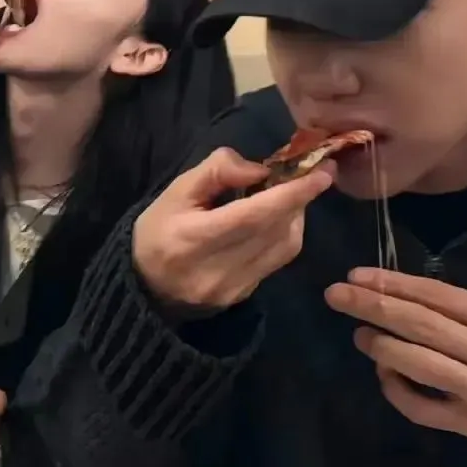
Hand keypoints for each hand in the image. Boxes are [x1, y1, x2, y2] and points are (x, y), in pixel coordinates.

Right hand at [133, 147, 332, 311]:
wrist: (144, 289)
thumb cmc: (156, 232)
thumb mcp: (174, 192)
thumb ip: (216, 171)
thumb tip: (259, 169)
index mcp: (193, 238)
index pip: (253, 215)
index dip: (292, 194)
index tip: (322, 174)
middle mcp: (217, 268)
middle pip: (274, 229)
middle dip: (300, 199)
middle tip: (314, 173)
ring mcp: (234, 287)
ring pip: (284, 247)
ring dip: (295, 216)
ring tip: (288, 197)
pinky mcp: (244, 296)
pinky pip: (277, 261)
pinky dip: (285, 236)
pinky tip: (276, 222)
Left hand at [325, 268, 466, 465]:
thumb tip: (408, 296)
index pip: (434, 295)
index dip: (391, 284)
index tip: (356, 276)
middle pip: (419, 324)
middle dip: (372, 306)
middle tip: (336, 295)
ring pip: (417, 364)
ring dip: (381, 347)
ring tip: (360, 334)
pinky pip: (421, 407)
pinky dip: (396, 390)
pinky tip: (385, 376)